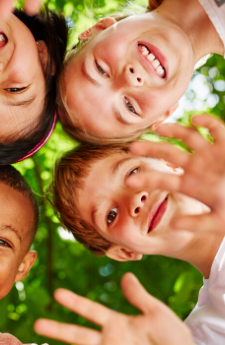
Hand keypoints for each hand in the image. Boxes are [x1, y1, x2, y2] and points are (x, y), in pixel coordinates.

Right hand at [34, 273, 195, 344]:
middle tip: (36, 324)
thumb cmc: (175, 340)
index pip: (90, 311)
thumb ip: (139, 297)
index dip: (74, 302)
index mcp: (117, 325)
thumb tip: (126, 275)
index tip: (57, 293)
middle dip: (58, 330)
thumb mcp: (157, 315)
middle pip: (79, 335)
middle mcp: (110, 341)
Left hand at [128, 114, 224, 232]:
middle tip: (132, 147)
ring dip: (173, 130)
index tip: (129, 181)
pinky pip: (216, 129)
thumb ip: (197, 223)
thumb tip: (174, 224)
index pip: (162, 179)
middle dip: (150, 149)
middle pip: (168, 153)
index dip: (146, 179)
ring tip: (158, 128)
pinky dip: (207, 122)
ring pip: (188, 137)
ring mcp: (210, 154)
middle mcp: (196, 166)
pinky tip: (195, 121)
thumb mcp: (218, 222)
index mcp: (189, 184)